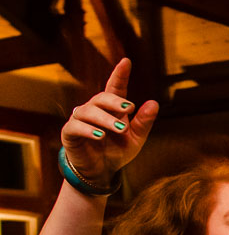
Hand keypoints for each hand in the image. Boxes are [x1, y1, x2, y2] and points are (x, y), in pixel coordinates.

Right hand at [61, 58, 158, 188]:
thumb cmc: (117, 151)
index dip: (119, 75)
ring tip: (119, 129)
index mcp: (112, 109)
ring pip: (89, 111)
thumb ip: (144, 122)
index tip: (126, 62)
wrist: (100, 172)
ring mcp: (80, 120)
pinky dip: (88, 130)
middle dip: (115, 102)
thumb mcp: (136, 139)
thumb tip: (154, 103)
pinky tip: (99, 136)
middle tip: (129, 109)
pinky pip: (75, 126)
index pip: (115, 88)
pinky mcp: (69, 133)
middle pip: (101, 98)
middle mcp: (94, 110)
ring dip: (105, 119)